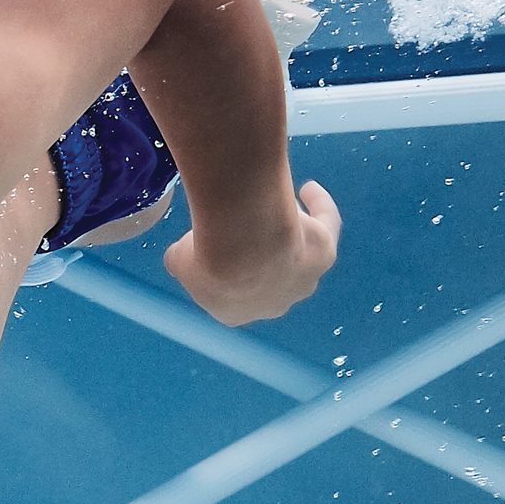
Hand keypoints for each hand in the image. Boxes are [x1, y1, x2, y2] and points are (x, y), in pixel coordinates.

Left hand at [166, 178, 340, 323]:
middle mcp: (272, 304)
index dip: (223, 269)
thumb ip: (180, 258)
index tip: (219, 247)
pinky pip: (324, 229)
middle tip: (249, 226)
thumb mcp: (180, 258)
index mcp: (233, 313)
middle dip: (259, 254)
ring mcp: (301, 282)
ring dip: (289, 232)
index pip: (227, 293)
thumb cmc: (208, 257)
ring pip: (298, 256)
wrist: (244, 245)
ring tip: (279, 204)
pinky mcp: (322, 256)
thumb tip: (180, 253)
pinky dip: (319, 209)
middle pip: (267, 277)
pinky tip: (308, 190)